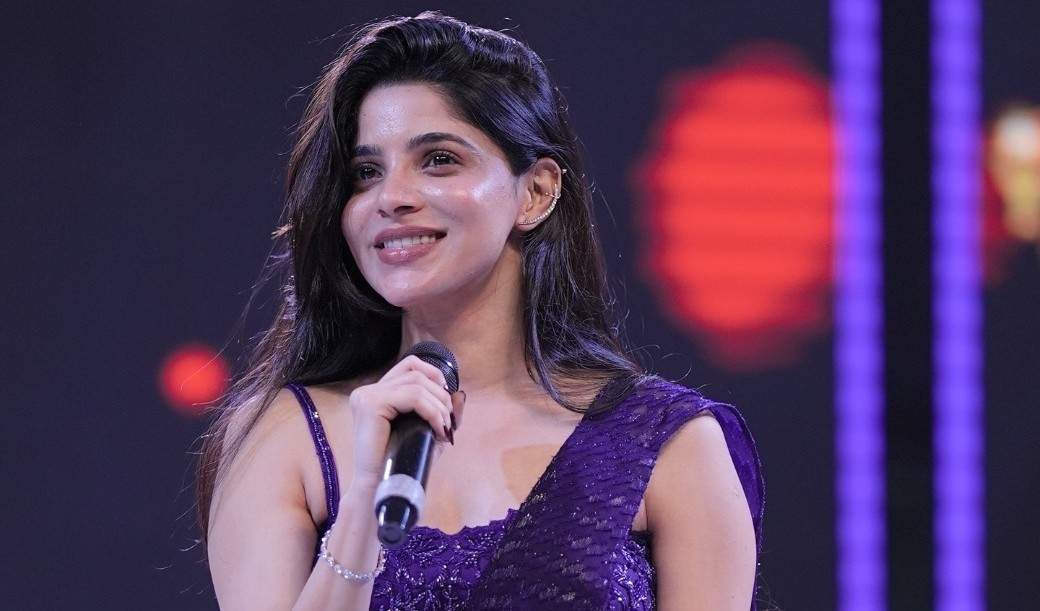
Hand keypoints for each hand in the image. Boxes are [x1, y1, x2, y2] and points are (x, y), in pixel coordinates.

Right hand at [347, 355, 465, 481]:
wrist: (380, 489)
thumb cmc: (403, 464)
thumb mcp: (427, 433)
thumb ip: (442, 413)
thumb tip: (461, 394)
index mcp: (375, 394)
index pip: (409, 365)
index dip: (434, 375)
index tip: (446, 402)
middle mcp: (367, 391)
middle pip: (415, 372)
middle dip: (440, 394)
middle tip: (448, 421)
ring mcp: (366, 396)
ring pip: (416, 384)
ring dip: (439, 405)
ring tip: (444, 428)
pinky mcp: (370, 405)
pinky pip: (412, 397)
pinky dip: (432, 412)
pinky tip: (438, 429)